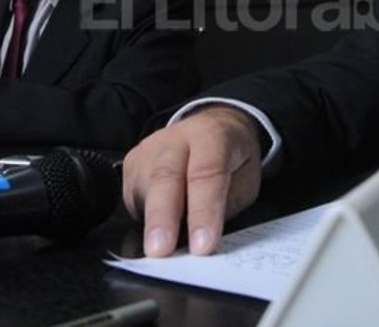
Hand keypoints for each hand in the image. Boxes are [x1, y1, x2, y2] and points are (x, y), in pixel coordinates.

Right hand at [122, 105, 263, 256]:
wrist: (213, 128)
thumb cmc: (232, 158)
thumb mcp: (246, 181)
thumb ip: (226, 206)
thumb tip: (203, 239)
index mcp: (212, 136)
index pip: (206, 174)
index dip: (204, 212)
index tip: (202, 244)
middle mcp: (176, 138)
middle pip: (165, 176)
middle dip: (162, 218)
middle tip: (161, 250)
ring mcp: (149, 149)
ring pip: (145, 187)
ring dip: (152, 223)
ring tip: (162, 249)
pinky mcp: (132, 163)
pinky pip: (133, 196)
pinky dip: (145, 219)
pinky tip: (158, 227)